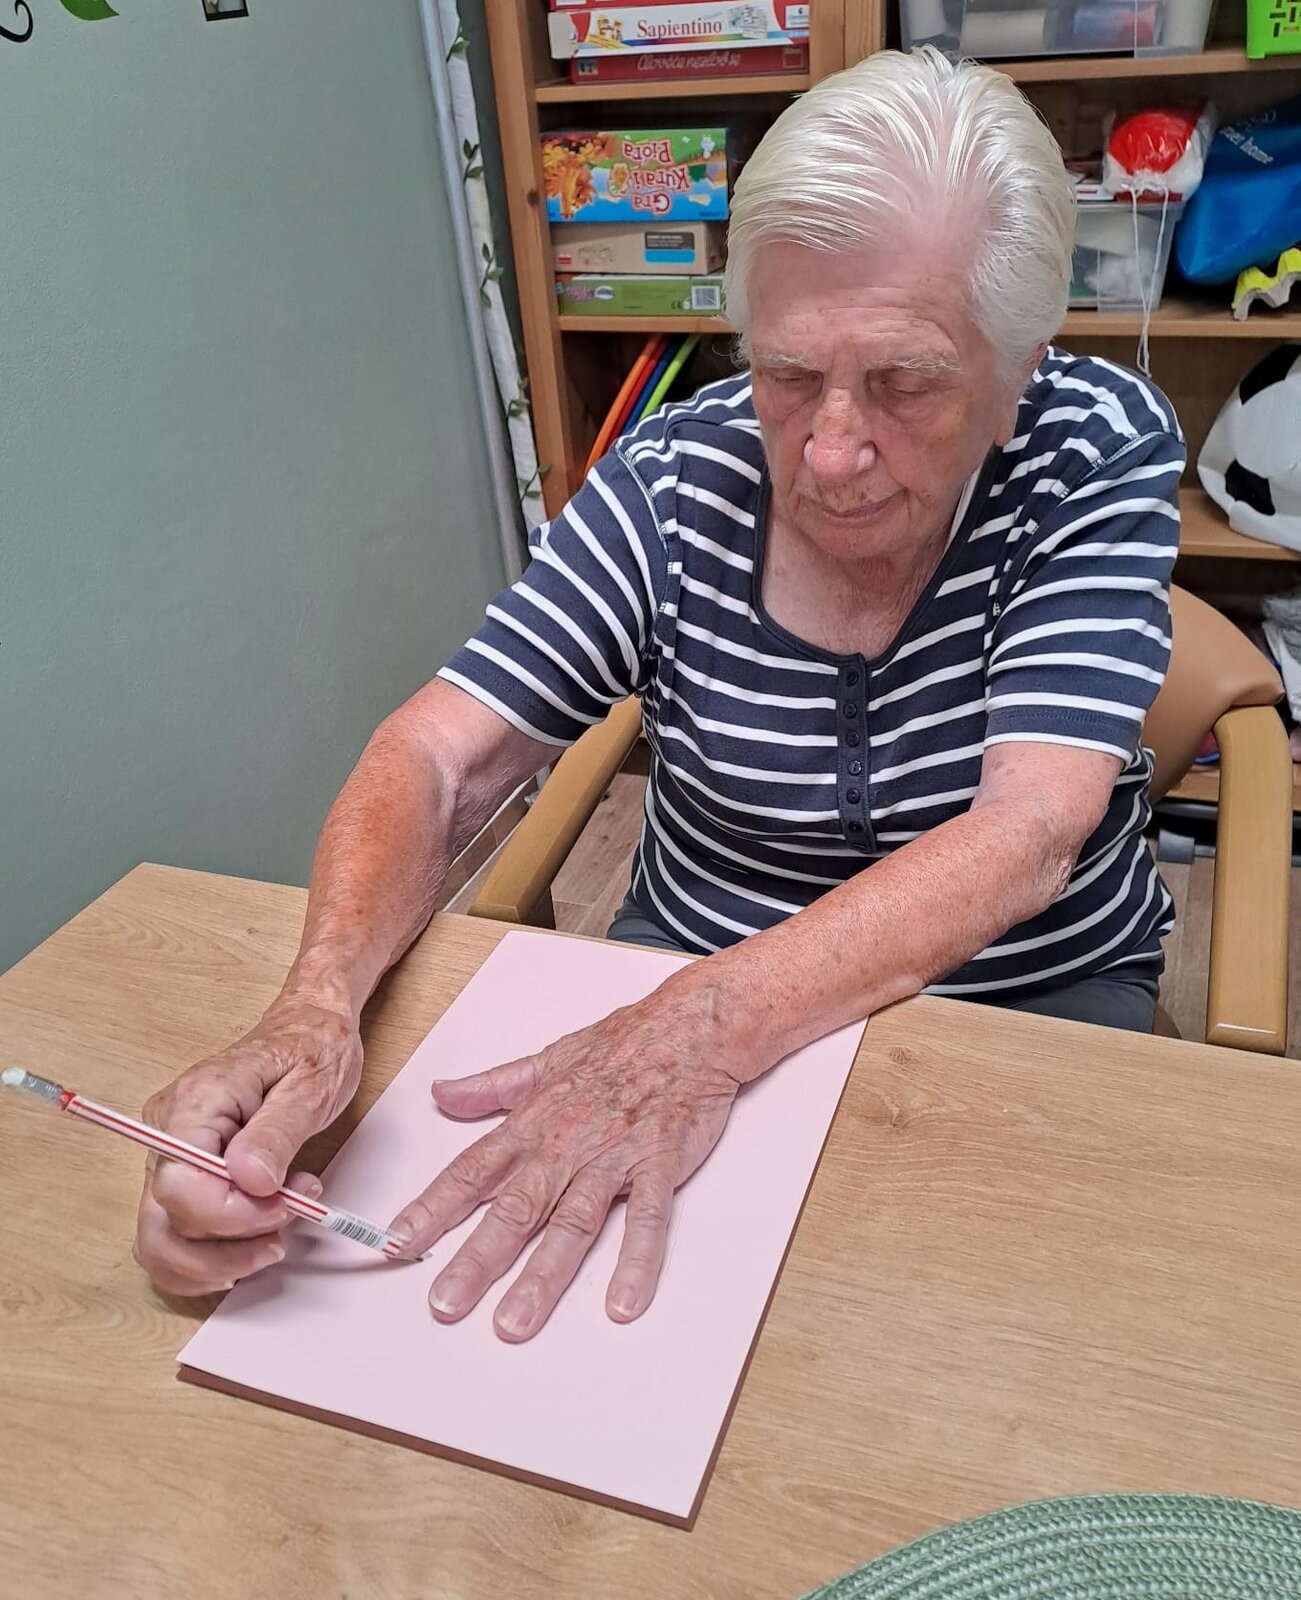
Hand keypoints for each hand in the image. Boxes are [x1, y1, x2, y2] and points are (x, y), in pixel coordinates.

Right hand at [133, 998, 362, 1295]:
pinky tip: (247, 1247)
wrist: (307, 1028)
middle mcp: (166, 1131)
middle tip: (287, 1226)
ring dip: (217, 1260)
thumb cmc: (310, 1048)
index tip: (287, 1205)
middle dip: (229, 1245)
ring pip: (160, 1241)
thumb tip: (250, 1182)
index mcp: (195, 1104)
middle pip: (165, 1223)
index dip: (233, 1215)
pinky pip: (172, 1234)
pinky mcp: (181, 1174)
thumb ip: (277, 1135)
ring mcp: (167, 1155)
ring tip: (274, 1238)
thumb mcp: (310, 1085)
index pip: (181, 1186)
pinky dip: (206, 1258)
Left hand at [388, 975, 760, 1341]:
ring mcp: (613, 1156)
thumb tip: (442, 1093)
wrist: (691, 1024)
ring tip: (515, 1322)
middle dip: (476, 1258)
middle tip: (444, 1305)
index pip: (472, 1170)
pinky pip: (647, 1218)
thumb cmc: (623, 1042)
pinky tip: (622, 1303)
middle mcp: (566, 1143)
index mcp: (535, 1121)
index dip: (433, 1207)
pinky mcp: (659, 1164)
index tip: (397, 1242)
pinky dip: (636, 1260)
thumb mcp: (547, 1059)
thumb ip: (492, 1086)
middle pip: (514, 1208)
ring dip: (543, 1275)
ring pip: (572, 1222)